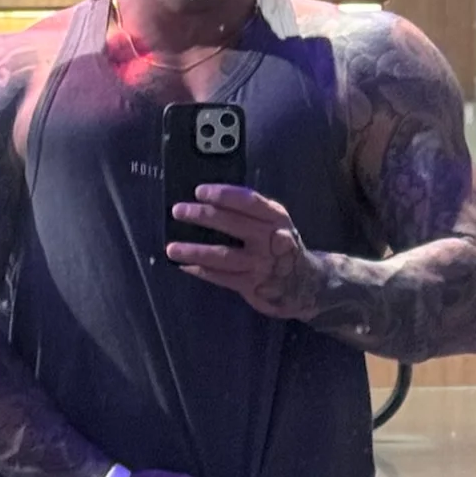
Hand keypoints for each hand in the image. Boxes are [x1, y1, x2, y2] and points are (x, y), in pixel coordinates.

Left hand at [167, 184, 327, 319]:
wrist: (304, 282)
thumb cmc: (281, 245)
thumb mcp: (275, 222)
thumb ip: (252, 212)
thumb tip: (209, 201)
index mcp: (275, 218)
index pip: (248, 201)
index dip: (223, 195)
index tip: (199, 191)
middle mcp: (270, 239)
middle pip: (232, 225)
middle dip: (203, 216)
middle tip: (178, 211)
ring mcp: (261, 264)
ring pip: (222, 256)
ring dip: (194, 251)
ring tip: (171, 249)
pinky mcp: (253, 285)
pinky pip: (222, 277)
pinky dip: (202, 271)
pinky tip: (185, 266)